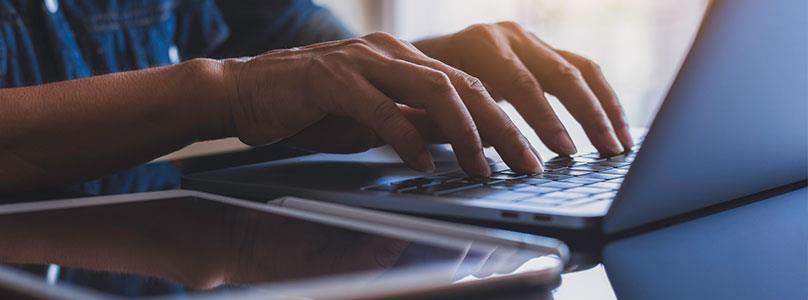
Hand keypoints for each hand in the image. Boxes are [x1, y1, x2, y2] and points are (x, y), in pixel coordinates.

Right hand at [222, 32, 542, 175]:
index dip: (504, 121)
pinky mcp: (331, 79)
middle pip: (462, 85)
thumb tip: (459, 140)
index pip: (468, 86)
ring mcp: (361, 62)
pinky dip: (406, 136)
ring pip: (432, 89)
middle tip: (528, 163)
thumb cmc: (308, 107)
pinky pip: (380, 108)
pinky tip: (423, 161)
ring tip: (483, 166)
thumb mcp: (373, 118)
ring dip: (465, 131)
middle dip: (502, 127)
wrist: (243, 91)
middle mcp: (388, 53)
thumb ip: (414, 122)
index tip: (528, 154)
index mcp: (402, 58)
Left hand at [415, 21, 632, 155]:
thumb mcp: (429, 104)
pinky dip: (602, 101)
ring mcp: (529, 40)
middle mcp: (509, 36)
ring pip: (581, 69)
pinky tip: (616, 129)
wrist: (417, 60)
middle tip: (605, 152)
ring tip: (621, 146)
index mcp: (479, 44)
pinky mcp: (543, 51)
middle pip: (560, 73)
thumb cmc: (420, 89)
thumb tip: (490, 154)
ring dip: (605, 109)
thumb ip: (457, 123)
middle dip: (587, 116)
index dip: (545, 121)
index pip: (521, 84)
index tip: (562, 153)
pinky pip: (583, 71)